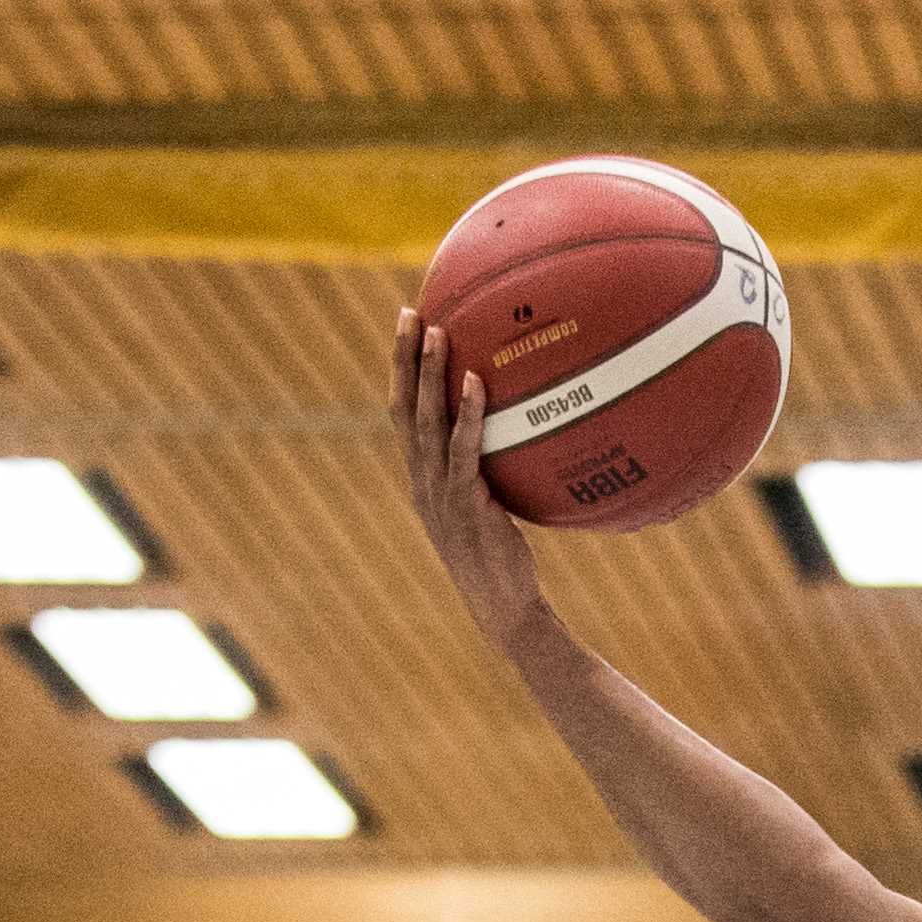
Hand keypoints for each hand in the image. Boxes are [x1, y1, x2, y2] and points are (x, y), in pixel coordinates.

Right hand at [391, 306, 546, 646]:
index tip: (407, 329)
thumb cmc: (503, 561)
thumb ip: (488, 474)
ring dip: (429, 374)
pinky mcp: (464, 504)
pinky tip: (478, 381)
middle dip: (403, 358)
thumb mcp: (489, 509)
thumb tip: (520, 437)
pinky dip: (469, 414)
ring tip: (436, 331)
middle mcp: (421, 480)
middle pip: (403, 406)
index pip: (402, 415)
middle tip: (409, 312)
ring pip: (426, 421)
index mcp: (422, 478)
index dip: (400, 372)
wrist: (504, 608)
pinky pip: (463, 450)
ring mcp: (438, 492)